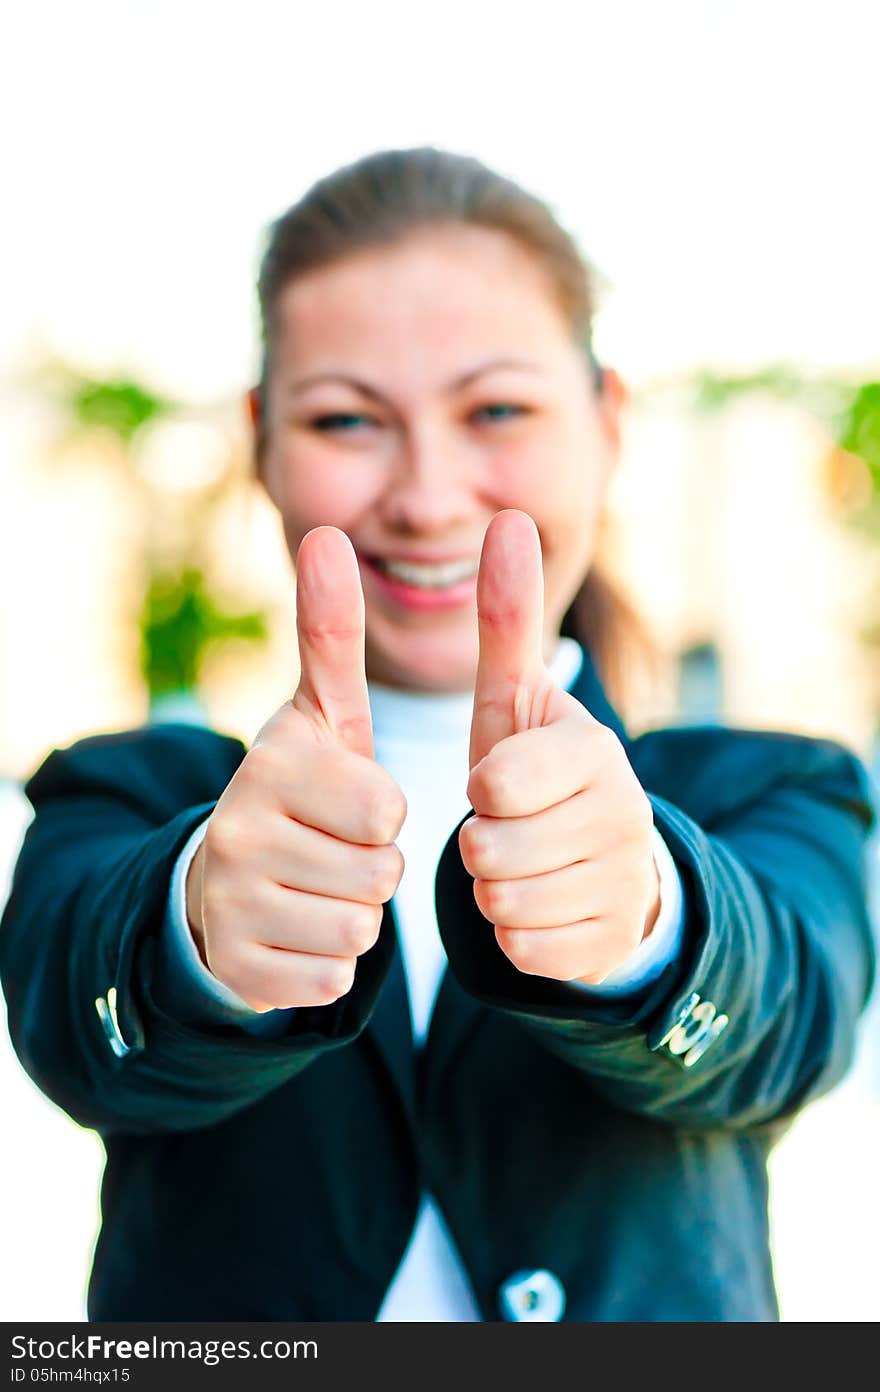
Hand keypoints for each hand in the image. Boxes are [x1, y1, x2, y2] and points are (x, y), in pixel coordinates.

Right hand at [185, 526, 406, 1010]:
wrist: (227, 881)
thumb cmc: (302, 791)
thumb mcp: (321, 715)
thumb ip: (329, 632)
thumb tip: (325, 532)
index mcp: (272, 763)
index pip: (386, 811)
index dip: (385, 813)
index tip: (352, 803)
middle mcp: (239, 830)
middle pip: (380, 874)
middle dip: (377, 868)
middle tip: (337, 851)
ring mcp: (231, 903)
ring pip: (359, 931)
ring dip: (358, 916)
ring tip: (320, 888)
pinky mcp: (237, 967)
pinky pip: (332, 979)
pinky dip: (332, 963)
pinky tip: (300, 933)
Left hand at [458, 510, 660, 984]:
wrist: (602, 864)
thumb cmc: (536, 773)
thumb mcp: (516, 700)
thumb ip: (509, 618)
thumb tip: (510, 516)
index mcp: (592, 749)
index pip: (496, 783)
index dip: (479, 791)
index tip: (494, 785)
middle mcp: (623, 812)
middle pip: (488, 852)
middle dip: (478, 845)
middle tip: (504, 830)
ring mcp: (624, 881)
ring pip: (503, 907)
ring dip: (492, 891)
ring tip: (519, 865)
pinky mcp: (613, 941)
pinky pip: (525, 951)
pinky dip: (517, 936)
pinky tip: (541, 907)